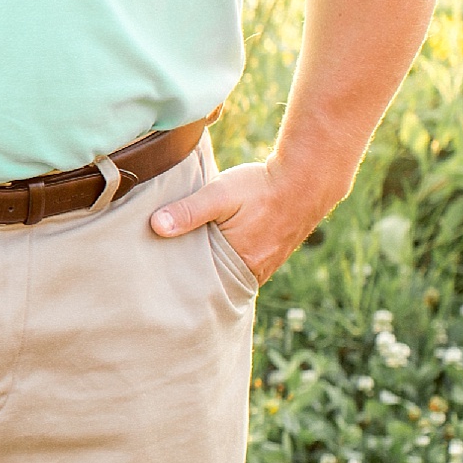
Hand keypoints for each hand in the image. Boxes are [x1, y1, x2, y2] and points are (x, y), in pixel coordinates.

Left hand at [148, 157, 331, 284]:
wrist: (306, 178)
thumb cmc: (261, 186)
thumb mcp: (219, 194)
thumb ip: (189, 210)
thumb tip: (156, 226)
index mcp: (241, 264)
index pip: (203, 284)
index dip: (182, 279)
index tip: (160, 274)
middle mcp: (256, 271)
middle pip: (217, 281)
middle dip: (196, 275)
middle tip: (167, 268)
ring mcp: (266, 264)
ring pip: (230, 272)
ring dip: (213, 265)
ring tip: (187, 257)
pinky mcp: (272, 253)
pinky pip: (244, 263)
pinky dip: (229, 258)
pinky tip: (215, 248)